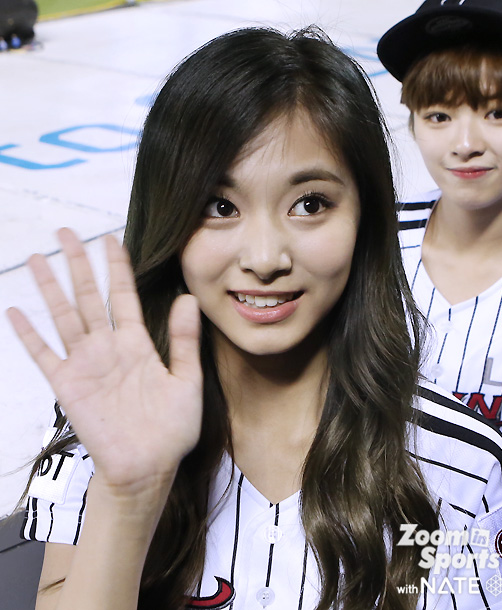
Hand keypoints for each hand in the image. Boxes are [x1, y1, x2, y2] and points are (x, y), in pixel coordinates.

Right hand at [7, 229, 201, 497]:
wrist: (148, 467)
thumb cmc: (172, 429)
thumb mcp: (187, 381)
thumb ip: (185, 341)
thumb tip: (188, 299)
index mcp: (138, 344)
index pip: (124, 296)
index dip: (117, 268)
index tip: (111, 239)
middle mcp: (109, 348)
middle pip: (90, 297)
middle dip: (78, 265)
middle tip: (66, 233)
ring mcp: (86, 365)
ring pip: (64, 317)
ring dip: (51, 289)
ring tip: (38, 259)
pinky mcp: (67, 386)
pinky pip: (43, 355)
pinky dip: (29, 334)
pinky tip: (14, 311)